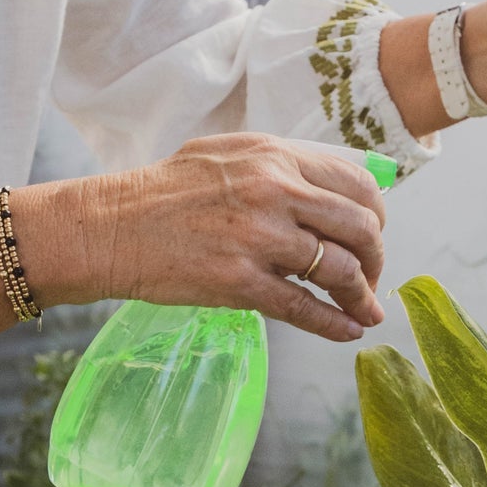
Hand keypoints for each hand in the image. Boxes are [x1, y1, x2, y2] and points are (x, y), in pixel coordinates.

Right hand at [39, 134, 387, 343]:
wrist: (110, 226)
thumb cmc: (165, 193)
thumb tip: (336, 194)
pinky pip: (306, 309)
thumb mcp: (229, 156)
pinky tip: (349, 330)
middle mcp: (274, 190)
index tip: (372, 235)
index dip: (376, 215)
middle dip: (377, 259)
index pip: (357, 183)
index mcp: (274, 156)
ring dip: (362, 296)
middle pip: (360, 227)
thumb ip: (282, 168)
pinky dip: (336, 324)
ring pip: (340, 270)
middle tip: (371, 278)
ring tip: (364, 310)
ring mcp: (258, 237)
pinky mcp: (240, 282)